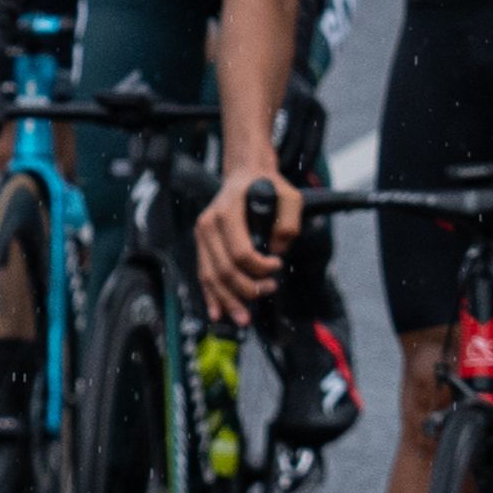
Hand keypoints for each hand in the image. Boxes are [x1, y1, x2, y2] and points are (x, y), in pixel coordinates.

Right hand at [192, 169, 293, 320]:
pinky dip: (211, 296)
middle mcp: (209, 224)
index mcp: (227, 212)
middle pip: (224, 270)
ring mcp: (203, 235)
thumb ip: (289, 222)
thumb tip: (277, 250)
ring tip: (244, 318)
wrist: (244, 173)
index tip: (277, 266)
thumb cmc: (266, 184)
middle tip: (270, 289)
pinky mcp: (202, 244)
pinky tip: (218, 313)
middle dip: (247, 289)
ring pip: (212, 277)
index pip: (240, 252)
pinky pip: (204, 274)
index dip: (260, 267)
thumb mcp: (290, 196)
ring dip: (228, 301)